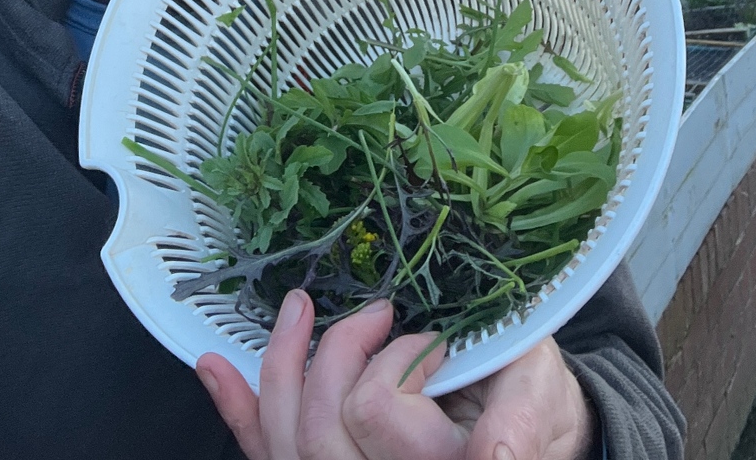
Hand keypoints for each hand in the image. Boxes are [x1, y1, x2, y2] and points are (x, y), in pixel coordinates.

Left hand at [196, 290, 596, 459]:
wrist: (530, 432)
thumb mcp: (539, 394)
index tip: (430, 338)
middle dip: (337, 352)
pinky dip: (240, 410)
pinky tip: (216, 369)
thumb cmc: (534, 407)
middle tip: (377, 313)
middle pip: (319, 427)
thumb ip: (518, 422)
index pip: (375, 410)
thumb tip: (495, 454)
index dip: (396, 361)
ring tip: (294, 310)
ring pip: (286, 441)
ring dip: (278, 364)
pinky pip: (270, 452)